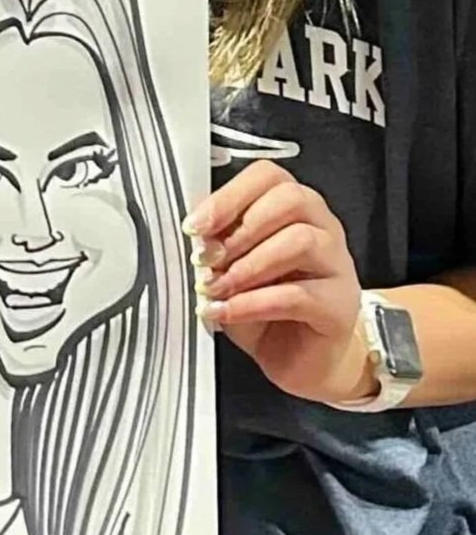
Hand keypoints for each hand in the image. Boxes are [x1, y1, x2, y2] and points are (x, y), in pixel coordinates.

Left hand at [187, 160, 372, 403]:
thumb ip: (218, 242)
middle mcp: (323, 226)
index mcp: (295, 206)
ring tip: (213, 288)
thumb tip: (196, 233)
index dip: (228, 196)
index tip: (195, 226)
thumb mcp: (231, 266)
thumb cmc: (264, 306)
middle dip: (239, 229)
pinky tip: (226, 312)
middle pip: (290, 200)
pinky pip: (298, 294)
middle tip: (205, 260)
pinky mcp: (340, 304)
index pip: (268, 176)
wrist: (298, 359)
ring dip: (246, 266)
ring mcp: (337, 264)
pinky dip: (252, 303)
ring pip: (300, 241)